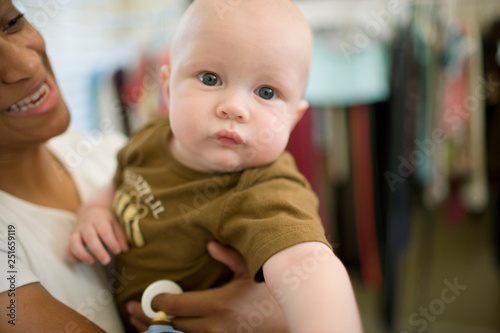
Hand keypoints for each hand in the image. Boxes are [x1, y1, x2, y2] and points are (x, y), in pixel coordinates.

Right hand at [66, 204, 127, 264]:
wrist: (90, 210)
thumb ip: (120, 236)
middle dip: (98, 251)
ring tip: (92, 262)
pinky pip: (68, 249)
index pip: (104, 231)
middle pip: (90, 238)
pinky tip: (81, 262)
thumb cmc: (105, 220)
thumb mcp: (115, 223)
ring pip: (74, 243)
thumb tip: (125, 250)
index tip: (117, 251)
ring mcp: (76, 232)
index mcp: (99, 219)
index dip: (111, 242)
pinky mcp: (70, 239)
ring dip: (82, 254)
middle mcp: (86, 225)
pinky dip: (73, 256)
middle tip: (106, 261)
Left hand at [127, 242, 287, 332]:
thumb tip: (208, 244)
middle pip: (174, 324)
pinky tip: (167, 329)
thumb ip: (227, 257)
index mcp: (219, 304)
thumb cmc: (268, 294)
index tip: (151, 297)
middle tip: (134, 309)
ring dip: (160, 330)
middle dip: (152, 317)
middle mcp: (215, 325)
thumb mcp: (249, 270)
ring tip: (140, 322)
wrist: (286, 321)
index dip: (159, 302)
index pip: (177, 306)